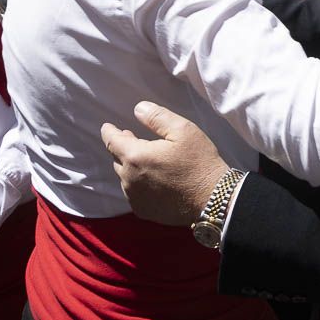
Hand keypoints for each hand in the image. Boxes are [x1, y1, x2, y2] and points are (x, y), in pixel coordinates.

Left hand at [101, 102, 228, 226]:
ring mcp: (135, 197)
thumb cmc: (199, 161)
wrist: (212, 199)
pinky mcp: (143, 210)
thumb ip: (157, 117)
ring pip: (125, 177)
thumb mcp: (183, 130)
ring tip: (146, 160)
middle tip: (133, 138)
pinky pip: (134, 193)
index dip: (109, 131)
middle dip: (123, 148)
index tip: (107, 127)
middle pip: (117, 159)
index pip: (112, 141)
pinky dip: (139, 184)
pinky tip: (153, 180)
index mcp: (136, 156)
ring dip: (131, 167)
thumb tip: (138, 109)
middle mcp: (129, 179)